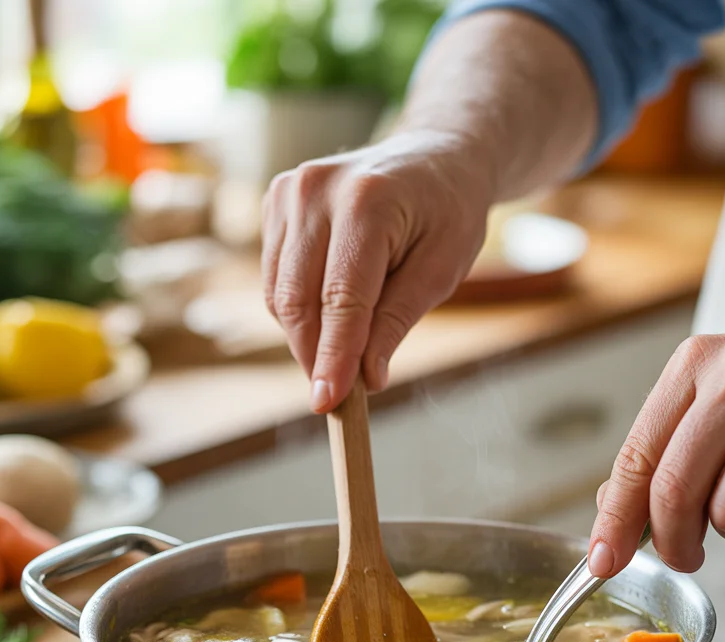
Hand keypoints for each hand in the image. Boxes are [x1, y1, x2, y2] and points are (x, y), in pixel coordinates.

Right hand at [261, 129, 494, 412]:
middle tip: (337, 397)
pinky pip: (275, 279)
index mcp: (366, 201)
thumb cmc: (449, 213)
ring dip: (306, 336)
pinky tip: (333, 314)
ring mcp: (288, 191)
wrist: (435, 155)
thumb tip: (365, 378)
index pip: (341, 299)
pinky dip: (299, 310)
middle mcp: (315, 189)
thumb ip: (398, 321)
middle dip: (315, 356)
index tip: (327, 403)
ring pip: (279, 295)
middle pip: (298, 300)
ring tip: (345, 351)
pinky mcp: (275, 202)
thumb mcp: (442, 270)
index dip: (333, 357)